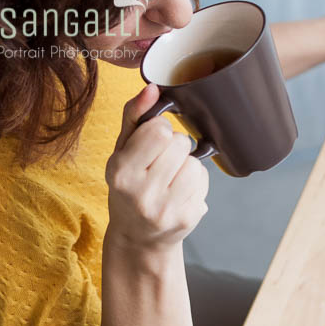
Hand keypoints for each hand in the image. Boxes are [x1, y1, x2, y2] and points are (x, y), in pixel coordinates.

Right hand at [105, 83, 208, 250]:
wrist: (137, 237)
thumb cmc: (129, 185)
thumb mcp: (121, 150)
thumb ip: (134, 115)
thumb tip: (152, 88)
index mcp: (120, 171)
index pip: (159, 130)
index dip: (158, 130)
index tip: (149, 144)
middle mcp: (140, 193)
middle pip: (180, 143)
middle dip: (174, 147)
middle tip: (160, 163)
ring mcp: (165, 210)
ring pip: (195, 163)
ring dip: (186, 164)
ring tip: (170, 177)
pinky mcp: (186, 219)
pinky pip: (204, 181)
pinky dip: (195, 182)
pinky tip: (179, 192)